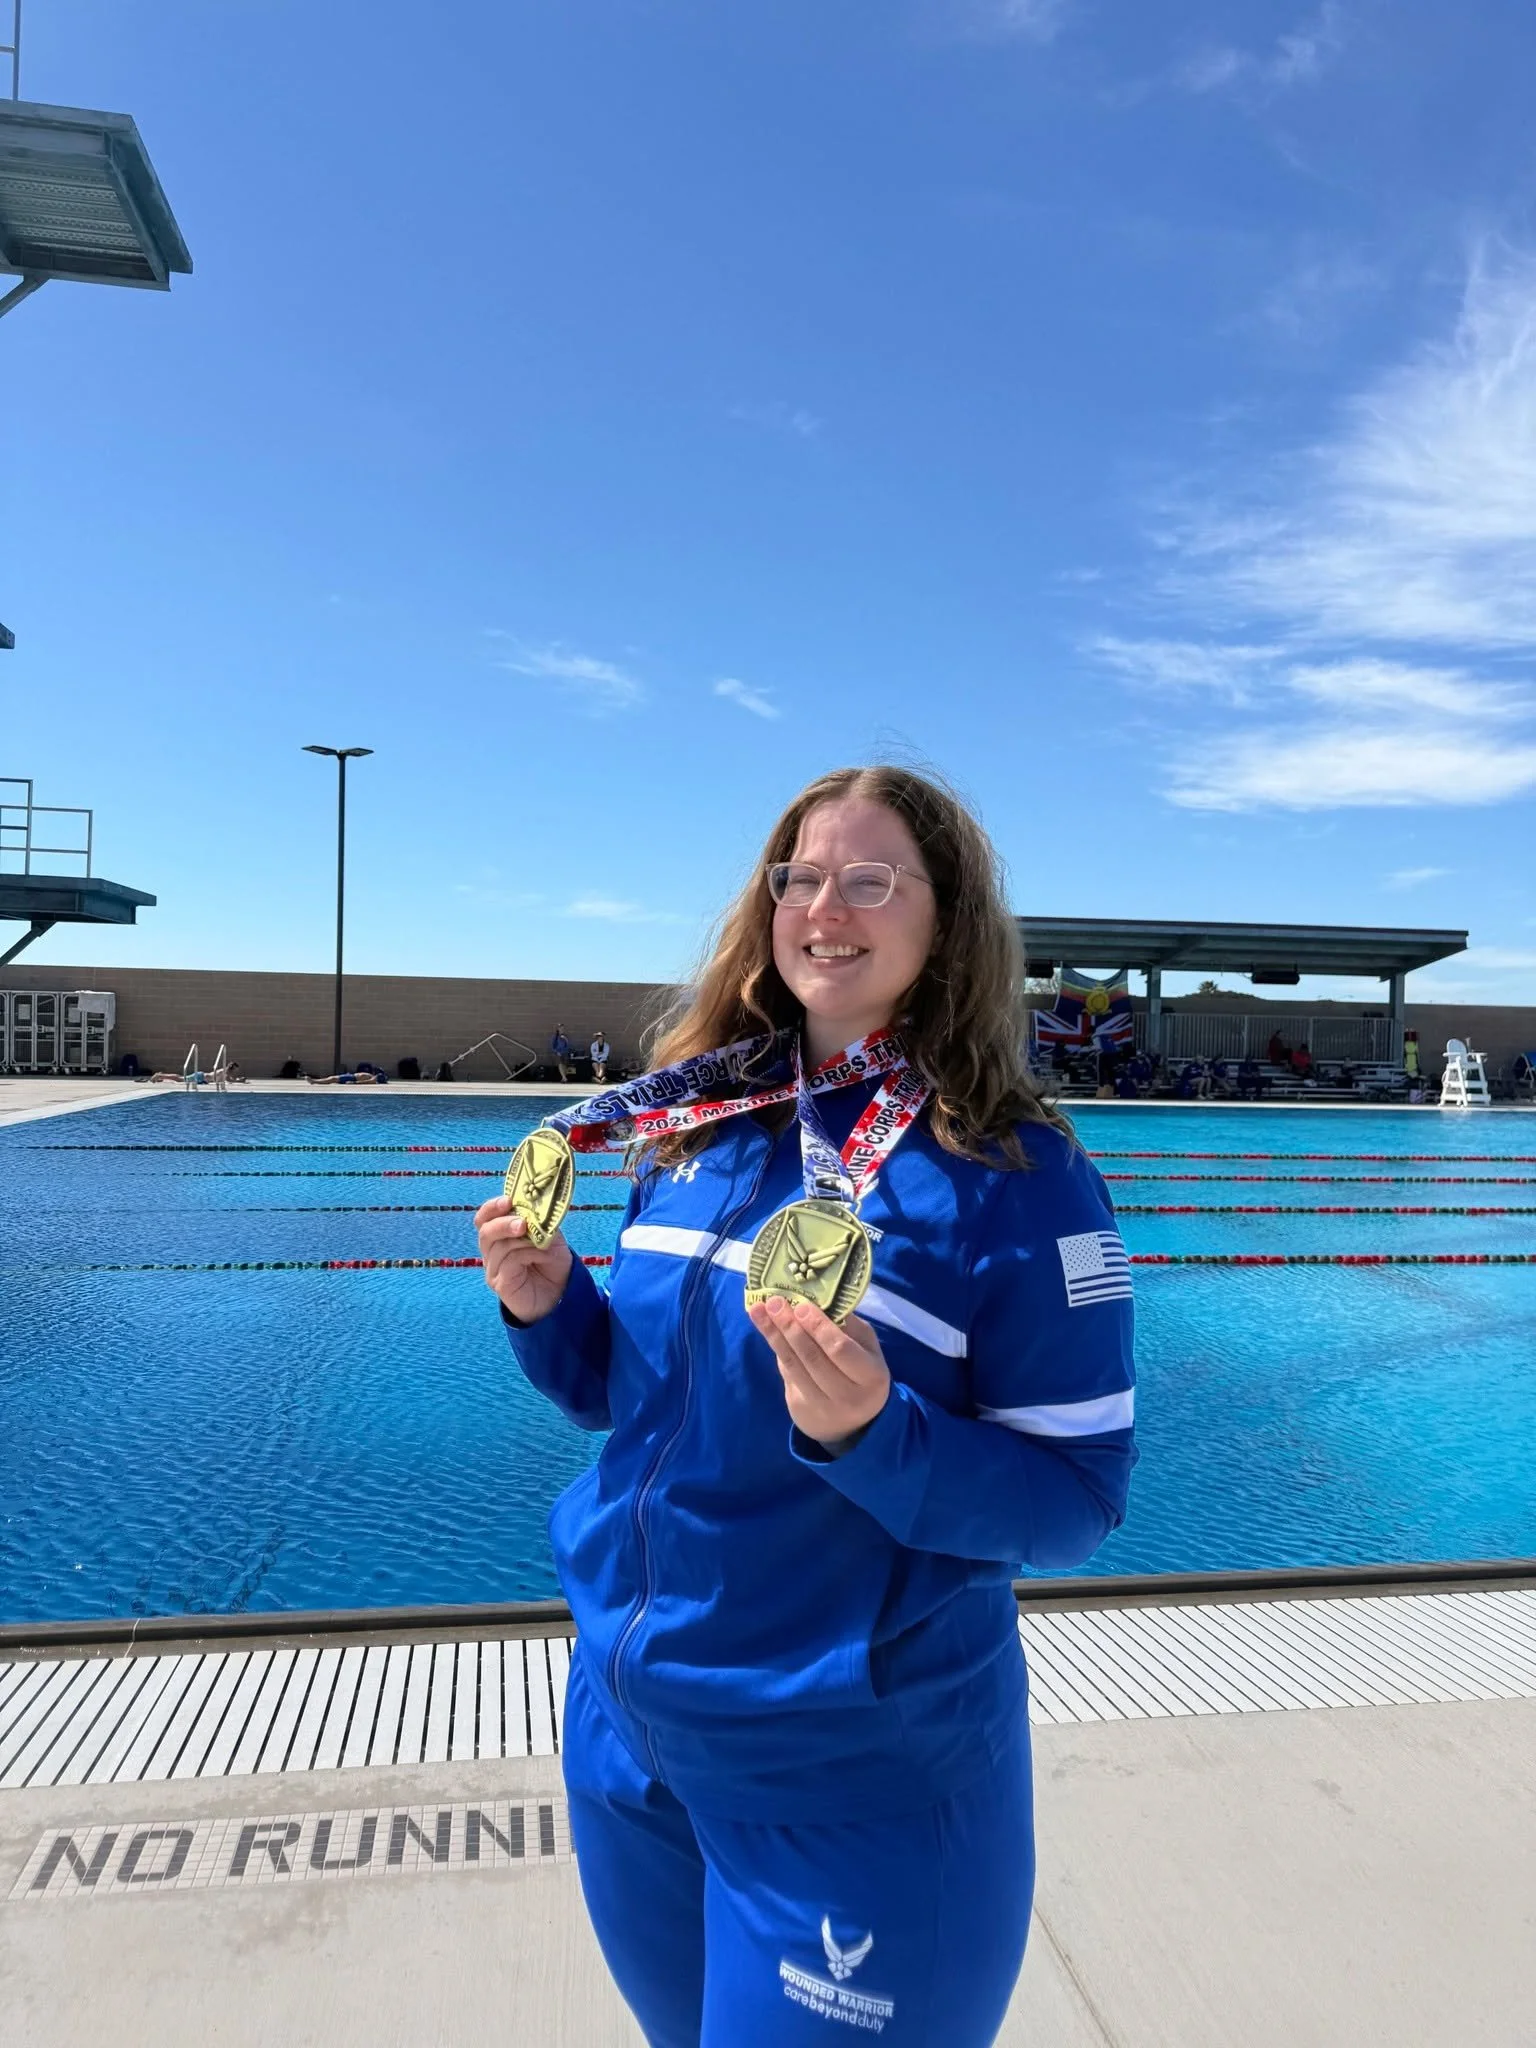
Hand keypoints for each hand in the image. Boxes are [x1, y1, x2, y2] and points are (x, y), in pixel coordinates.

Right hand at [474, 1195, 573, 1323]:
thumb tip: (535, 1208)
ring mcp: (493, 1268)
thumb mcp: (550, 1237)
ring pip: (498, 1247)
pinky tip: (541, 1256)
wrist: (560, 1294)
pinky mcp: (499, 1283)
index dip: (492, 1208)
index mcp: (499, 1235)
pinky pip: (508, 1262)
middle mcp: (491, 1251)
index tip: (507, 1200)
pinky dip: (527, 1254)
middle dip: (503, 1223)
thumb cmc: (552, 1264)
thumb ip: (540, 1222)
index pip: (484, 1218)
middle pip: (485, 1232)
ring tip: (542, 1243)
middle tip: (522, 1223)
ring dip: (523, 1241)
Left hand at [747, 1297, 890, 1449]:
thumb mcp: (867, 1349)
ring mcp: (821, 1407)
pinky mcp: (800, 1410)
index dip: (819, 1327)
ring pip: (793, 1366)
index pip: (840, 1349)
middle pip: (812, 1357)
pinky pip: (786, 1374)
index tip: (801, 1306)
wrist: (854, 1423)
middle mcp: (846, 1396)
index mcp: (870, 1376)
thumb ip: (849, 1326)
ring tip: (758, 1311)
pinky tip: (768, 1331)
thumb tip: (818, 1300)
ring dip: (774, 1336)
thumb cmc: (862, 1373)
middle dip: (790, 1327)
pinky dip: (778, 1350)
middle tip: (774, 1302)